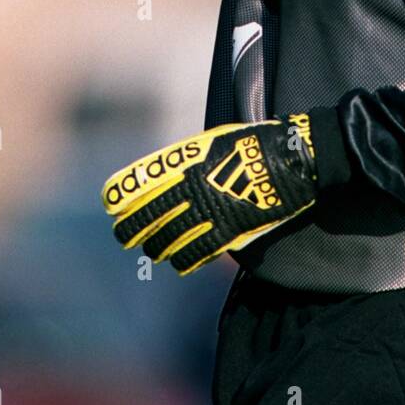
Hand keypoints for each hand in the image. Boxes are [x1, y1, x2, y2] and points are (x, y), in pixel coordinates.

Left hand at [101, 115, 318, 274]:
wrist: (292, 158)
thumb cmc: (255, 143)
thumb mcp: (214, 141)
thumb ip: (190, 159)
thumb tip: (171, 174)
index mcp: (185, 161)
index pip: (141, 183)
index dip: (122, 196)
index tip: (112, 206)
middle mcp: (191, 187)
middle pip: (148, 215)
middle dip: (132, 227)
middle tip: (124, 235)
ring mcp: (209, 211)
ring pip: (168, 237)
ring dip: (155, 246)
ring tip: (150, 251)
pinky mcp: (229, 230)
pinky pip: (198, 251)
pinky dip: (184, 259)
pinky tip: (178, 263)